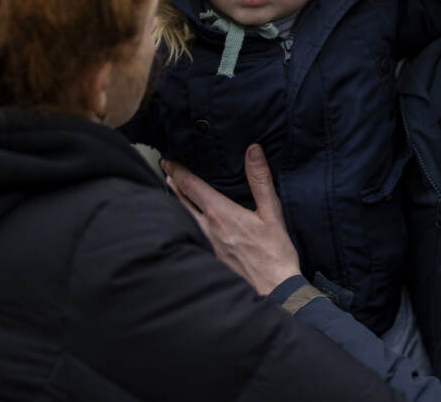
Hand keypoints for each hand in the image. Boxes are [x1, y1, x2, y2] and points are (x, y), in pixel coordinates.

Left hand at [163, 144, 301, 294]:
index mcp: (219, 214)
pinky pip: (192, 233)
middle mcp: (206, 229)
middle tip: (166, 169)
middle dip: (173, 183)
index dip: (176, 171)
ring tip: (174, 190)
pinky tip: (191, 220)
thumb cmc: (274, 253)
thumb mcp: (271, 212)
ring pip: (184, 217)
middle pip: (181, 201)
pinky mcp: (210, 257)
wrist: (275, 290)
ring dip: (178, 201)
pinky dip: (187, 219)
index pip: (190, 186)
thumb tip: (253, 150)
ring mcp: (205, 245)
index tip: (167, 160)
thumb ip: (260, 179)